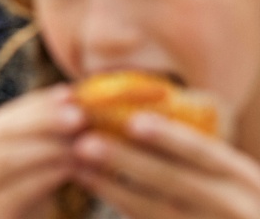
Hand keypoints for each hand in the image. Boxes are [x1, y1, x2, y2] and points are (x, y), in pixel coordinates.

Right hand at [0, 85, 86, 218]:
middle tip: (79, 115)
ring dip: (48, 148)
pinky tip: (71, 170)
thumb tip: (79, 102)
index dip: (39, 103)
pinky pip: (14, 190)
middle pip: (3, 132)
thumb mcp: (34, 166)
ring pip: (6, 157)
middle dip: (44, 121)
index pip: (6, 115)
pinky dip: (45, 177)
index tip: (71, 94)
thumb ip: (46, 139)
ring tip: (81, 144)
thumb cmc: (29, 205)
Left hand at [73, 112, 259, 218]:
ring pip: (156, 210)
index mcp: (243, 177)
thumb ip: (192, 149)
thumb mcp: (226, 173)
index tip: (134, 121)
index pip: (204, 152)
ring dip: (113, 187)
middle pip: (174, 181)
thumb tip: (133, 114)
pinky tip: (96, 189)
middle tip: (85, 143)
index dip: (170, 136)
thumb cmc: (226, 193)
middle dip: (127, 161)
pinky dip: (121, 206)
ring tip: (79, 167)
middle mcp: (233, 205)